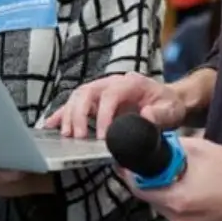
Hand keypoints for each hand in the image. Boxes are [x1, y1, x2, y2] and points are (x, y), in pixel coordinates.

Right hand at [44, 73, 185, 138]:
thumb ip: (160, 114)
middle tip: (79, 137)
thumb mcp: (171, 109)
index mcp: (129, 83)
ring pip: (76, 98)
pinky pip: (74, 106)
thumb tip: (145, 116)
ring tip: (67, 136)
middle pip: (86, 93)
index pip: (110, 95)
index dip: (104, 115)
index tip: (103, 137)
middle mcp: (110, 83)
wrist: (167, 100)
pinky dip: (61, 115)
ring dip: (69, 116)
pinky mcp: (94, 102)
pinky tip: (50, 126)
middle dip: (79, 115)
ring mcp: (99, 91)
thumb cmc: (167, 104)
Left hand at [124, 137, 221, 220]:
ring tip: (190, 183)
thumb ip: (171, 148)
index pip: (139, 190)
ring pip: (168, 211)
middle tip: (166, 170)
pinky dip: (185, 209)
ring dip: (171, 197)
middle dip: (155, 184)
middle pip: (153, 201)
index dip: (131, 175)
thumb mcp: (199, 150)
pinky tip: (201, 197)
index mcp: (177, 201)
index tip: (129, 165)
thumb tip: (155, 145)